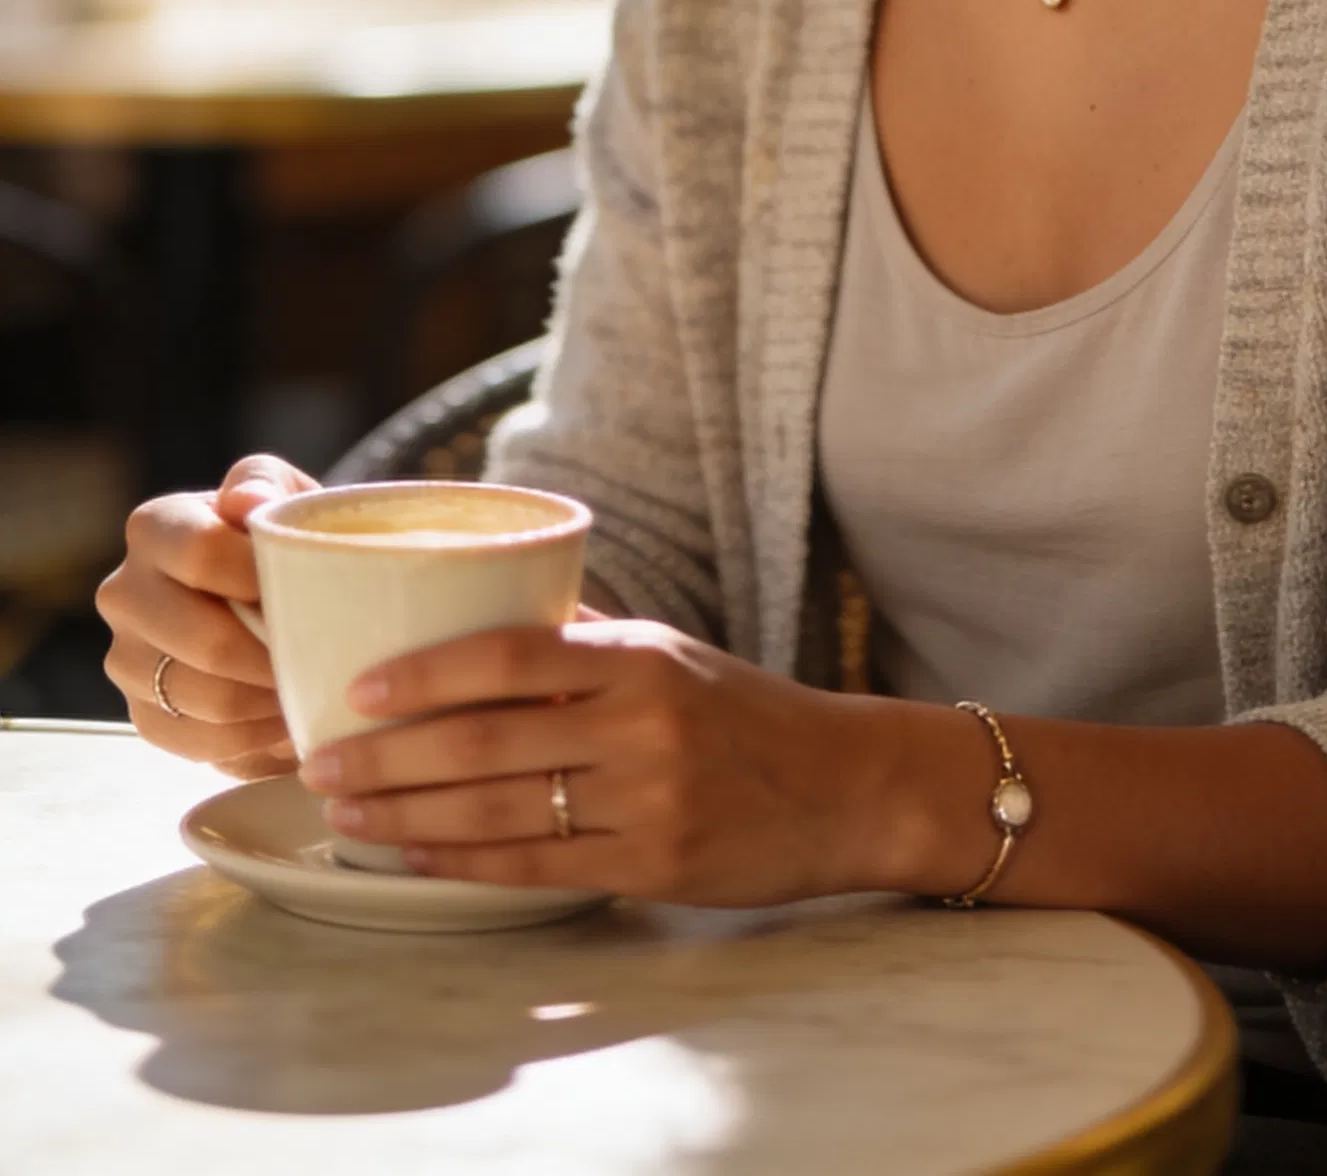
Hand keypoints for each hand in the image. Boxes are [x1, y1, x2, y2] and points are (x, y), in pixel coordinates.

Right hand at [98, 453, 316, 775]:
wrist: (268, 599)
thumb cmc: (279, 540)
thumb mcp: (281, 494)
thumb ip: (263, 483)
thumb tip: (243, 502)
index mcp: (154, 527)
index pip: (201, 552)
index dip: (260, 577)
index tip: (308, 589)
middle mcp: (124, 593)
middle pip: (204, 639)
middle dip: (274, 653)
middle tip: (323, 655)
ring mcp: (125, 660)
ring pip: (206, 698)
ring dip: (270, 699)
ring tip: (310, 684)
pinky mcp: (143, 716)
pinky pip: (200, 742)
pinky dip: (252, 736)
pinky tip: (283, 714)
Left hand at [300, 618, 913, 904]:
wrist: (846, 787)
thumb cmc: (744, 714)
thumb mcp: (670, 655)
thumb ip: (583, 644)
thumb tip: (476, 620)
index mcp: (638, 657)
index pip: (510, 655)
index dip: (425, 674)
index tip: (357, 688)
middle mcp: (639, 725)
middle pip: (486, 743)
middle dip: (387, 757)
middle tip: (317, 760)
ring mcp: (646, 801)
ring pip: (499, 812)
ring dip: (407, 817)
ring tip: (345, 812)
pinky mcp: (653, 868)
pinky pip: (537, 868)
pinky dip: (466, 864)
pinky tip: (416, 859)